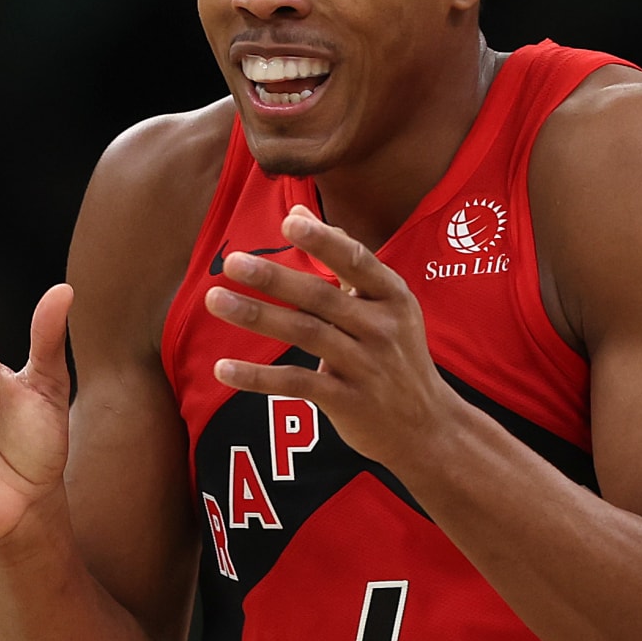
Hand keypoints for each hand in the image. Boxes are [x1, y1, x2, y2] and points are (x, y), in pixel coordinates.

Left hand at [203, 205, 458, 465]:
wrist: (426, 427)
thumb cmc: (397, 354)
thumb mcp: (387, 305)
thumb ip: (346, 261)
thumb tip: (301, 213)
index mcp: (393, 297)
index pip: (356, 260)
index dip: (323, 240)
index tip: (289, 221)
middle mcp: (382, 328)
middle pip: (321, 297)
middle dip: (274, 278)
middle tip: (232, 263)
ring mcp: (366, 366)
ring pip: (305, 334)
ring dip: (257, 316)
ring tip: (215, 300)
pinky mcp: (347, 402)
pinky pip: (296, 384)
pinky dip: (258, 377)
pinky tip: (223, 368)